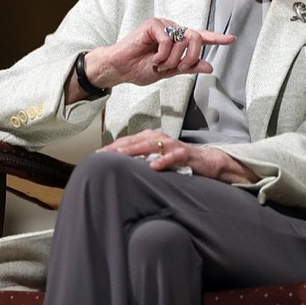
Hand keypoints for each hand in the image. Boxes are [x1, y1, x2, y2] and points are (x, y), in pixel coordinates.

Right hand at [85, 18, 235, 87]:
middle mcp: (174, 30)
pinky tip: (153, 59)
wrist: (121, 69)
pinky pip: (168, 40)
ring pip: (183, 41)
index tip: (232, 39)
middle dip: (190, 58)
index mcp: (178, 41)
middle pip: (196, 39)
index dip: (217, 38)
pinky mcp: (153, 24)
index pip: (201, 38)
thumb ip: (189, 67)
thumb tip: (209, 67)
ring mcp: (164, 25)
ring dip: (173, 60)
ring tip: (159, 65)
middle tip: (177, 68)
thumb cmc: (141, 68)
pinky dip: (163, 55)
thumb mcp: (170, 71)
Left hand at [101, 129, 258, 183]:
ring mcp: (173, 145)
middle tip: (103, 155)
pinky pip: (174, 157)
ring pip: (151, 145)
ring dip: (135, 151)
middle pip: (136, 140)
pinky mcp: (186, 154)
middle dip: (119, 147)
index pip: (129, 140)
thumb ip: (142, 159)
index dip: (113, 146)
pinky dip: (164, 161)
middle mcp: (161, 138)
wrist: (208, 161)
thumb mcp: (157, 158)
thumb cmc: (180, 160)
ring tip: (121, 156)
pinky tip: (154, 167)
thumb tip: (120, 167)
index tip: (97, 154)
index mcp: (153, 137)